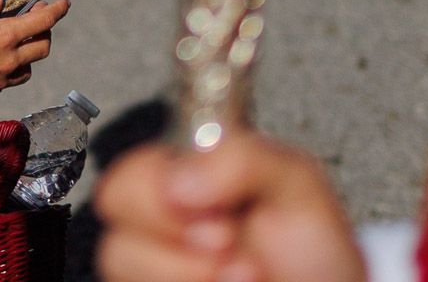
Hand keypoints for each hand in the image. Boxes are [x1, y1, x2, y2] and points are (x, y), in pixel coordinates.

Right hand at [0, 0, 69, 103]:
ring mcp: (4, 79)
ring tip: (18, 42)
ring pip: (30, 66)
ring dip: (30, 52)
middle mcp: (11, 60)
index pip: (43, 22)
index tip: (65, 3)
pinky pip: (11, 79)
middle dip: (46, 32)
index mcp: (6, 37)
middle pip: (44, 47)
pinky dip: (13, 68)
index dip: (56, 10)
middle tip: (37, 21)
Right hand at [94, 133, 364, 281]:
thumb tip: (176, 178)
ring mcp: (156, 262)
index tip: (217, 205)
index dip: (162, 179)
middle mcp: (163, 218)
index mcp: (188, 176)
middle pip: (113, 200)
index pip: (133, 159)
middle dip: (172, 224)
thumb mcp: (296, 183)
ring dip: (186, 271)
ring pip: (117, 257)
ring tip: (242, 275)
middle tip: (228, 241)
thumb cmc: (314, 254)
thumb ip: (241, 157)